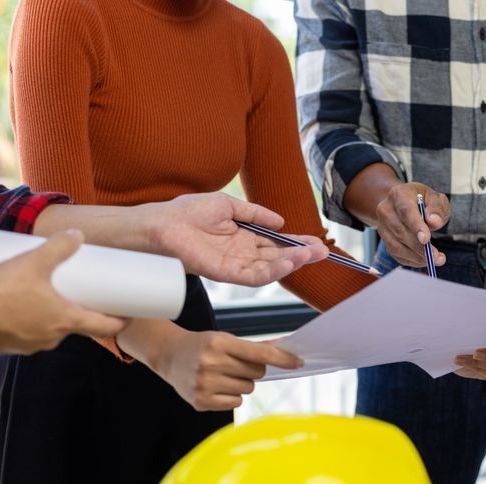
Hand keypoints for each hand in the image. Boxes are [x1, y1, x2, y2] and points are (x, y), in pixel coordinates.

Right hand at [0, 230, 126, 353]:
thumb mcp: (34, 261)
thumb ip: (59, 247)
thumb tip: (77, 235)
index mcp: (64, 320)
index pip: (104, 327)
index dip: (120, 322)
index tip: (129, 317)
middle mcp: (49, 338)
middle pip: (73, 328)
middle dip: (75, 313)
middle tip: (78, 297)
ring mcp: (26, 346)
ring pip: (45, 332)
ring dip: (45, 318)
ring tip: (39, 297)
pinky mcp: (3, 347)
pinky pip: (20, 335)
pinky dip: (20, 324)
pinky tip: (9, 308)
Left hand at [148, 193, 328, 285]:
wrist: (162, 224)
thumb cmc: (187, 212)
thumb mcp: (228, 206)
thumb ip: (255, 214)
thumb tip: (280, 221)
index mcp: (243, 237)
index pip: (276, 243)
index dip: (297, 243)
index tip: (317, 241)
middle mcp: (241, 253)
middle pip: (278, 257)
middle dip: (301, 255)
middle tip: (324, 252)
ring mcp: (235, 265)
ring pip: (270, 268)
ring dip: (292, 263)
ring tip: (311, 255)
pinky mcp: (225, 273)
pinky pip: (254, 276)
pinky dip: (273, 270)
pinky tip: (288, 262)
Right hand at [154, 329, 303, 410]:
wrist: (170, 355)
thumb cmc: (204, 346)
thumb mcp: (226, 338)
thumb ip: (255, 347)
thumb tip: (284, 349)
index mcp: (219, 343)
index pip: (260, 354)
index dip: (283, 359)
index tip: (299, 362)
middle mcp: (211, 363)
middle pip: (257, 373)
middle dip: (252, 369)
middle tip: (234, 364)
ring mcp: (204, 384)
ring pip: (248, 389)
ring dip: (242, 383)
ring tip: (223, 375)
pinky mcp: (201, 401)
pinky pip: (236, 403)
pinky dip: (231, 396)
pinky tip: (216, 386)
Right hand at [374, 183, 449, 267]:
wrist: (405, 203)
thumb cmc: (424, 201)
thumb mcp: (435, 198)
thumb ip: (437, 208)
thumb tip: (434, 222)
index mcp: (399, 194)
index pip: (406, 212)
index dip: (416, 227)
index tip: (426, 240)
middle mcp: (386, 210)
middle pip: (401, 232)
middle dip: (420, 247)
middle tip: (437, 257)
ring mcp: (382, 226)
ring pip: (397, 246)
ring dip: (417, 257)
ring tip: (435, 260)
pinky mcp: (384, 240)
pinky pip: (396, 254)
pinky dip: (412, 260)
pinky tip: (425, 260)